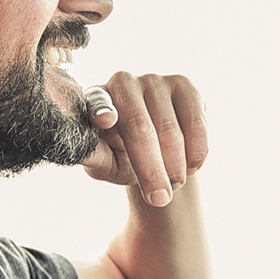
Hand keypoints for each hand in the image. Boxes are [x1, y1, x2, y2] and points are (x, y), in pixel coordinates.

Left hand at [81, 73, 207, 206]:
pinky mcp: (183, 85)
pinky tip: (190, 167)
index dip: (102, 109)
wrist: (155, 146)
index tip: (106, 121)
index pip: (97, 102)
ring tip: (174, 185)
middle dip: (152, 168)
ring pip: (170, 129)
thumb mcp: (106, 162)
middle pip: (139, 126)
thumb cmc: (122, 155)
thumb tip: (82, 154)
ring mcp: (155, 80)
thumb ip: (95, 157)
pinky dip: (196, 151)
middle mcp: (123, 82)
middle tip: (160, 198)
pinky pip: (196, 123)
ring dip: (175, 165)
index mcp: (94, 98)